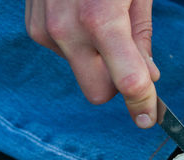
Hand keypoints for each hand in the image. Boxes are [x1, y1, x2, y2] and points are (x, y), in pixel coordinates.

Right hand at [25, 0, 159, 127]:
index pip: (127, 82)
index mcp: (101, 20)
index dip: (142, 104)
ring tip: (103, 24)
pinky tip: (82, 18)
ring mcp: (46, 30)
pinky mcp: (35, 28)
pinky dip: (80, 47)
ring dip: (97, 62)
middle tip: (130, 65)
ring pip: (82, 75)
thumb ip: (142, 41)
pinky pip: (66, 56)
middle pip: (98, 94)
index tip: (148, 116)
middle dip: (116, 85)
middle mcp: (67, 30)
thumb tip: (148, 78)